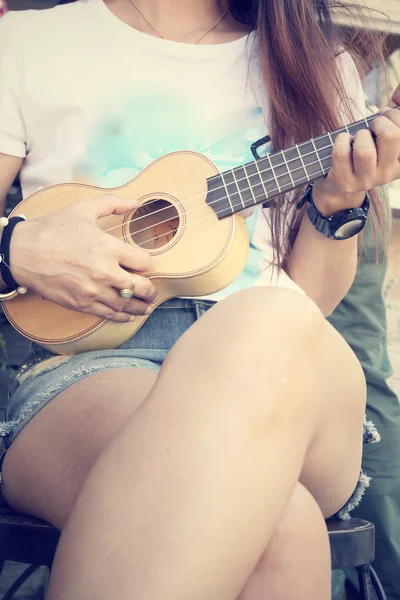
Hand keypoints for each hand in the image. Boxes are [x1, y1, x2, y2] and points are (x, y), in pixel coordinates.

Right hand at [9, 194, 157, 322]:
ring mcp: (93, 290)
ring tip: (147, 307)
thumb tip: (135, 202)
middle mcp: (104, 272)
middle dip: (150, 290)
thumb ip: (112, 203)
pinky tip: (129, 315)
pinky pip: (109, 314)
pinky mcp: (82, 303)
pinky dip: (123, 317)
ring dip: (141, 307)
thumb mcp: (83, 209)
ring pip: (127, 305)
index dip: (146, 262)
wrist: (23, 253)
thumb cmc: (52, 229)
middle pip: (140, 287)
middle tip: (152, 291)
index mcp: (108, 247)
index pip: (143, 262)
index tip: (143, 263)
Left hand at [313, 86, 399, 215]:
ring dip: (360, 135)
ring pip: (365, 150)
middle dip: (379, 122)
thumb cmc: (364, 151)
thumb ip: (393, 115)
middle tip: (373, 127)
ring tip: (358, 138)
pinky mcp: (346, 183)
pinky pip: (341, 154)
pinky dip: (341, 140)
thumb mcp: (382, 135)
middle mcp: (388, 174)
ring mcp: (367, 181)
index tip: (386, 115)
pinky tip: (344, 141)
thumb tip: (399, 89)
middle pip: (390, 136)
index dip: (394, 115)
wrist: (340, 185)